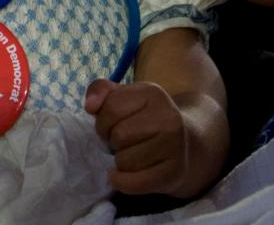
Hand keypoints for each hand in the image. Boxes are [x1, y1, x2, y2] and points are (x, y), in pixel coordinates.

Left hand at [85, 79, 190, 195]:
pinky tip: (121, 175)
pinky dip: (121, 182)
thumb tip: (90, 106)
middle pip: (119, 136)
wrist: (183, 145)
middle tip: (121, 142)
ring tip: (129, 154)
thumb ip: (100, 90)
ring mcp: (175, 146)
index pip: (111, 109)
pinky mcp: (174, 172)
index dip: (102, 121)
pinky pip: (134, 184)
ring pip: (125, 161)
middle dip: (111, 141)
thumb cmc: (143, 118)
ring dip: (119, 162)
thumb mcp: (123, 96)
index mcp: (153, 93)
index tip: (110, 126)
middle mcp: (168, 117)